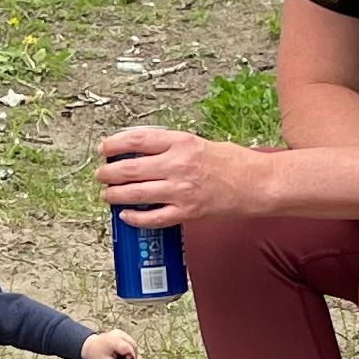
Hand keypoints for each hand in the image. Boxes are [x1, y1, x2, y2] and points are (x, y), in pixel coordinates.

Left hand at [81, 331, 143, 358]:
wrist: (89, 345)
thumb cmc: (96, 355)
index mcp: (114, 341)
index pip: (130, 350)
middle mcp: (119, 334)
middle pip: (134, 346)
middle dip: (131, 357)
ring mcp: (121, 332)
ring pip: (133, 345)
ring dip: (129, 354)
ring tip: (118, 358)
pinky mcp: (121, 333)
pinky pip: (130, 343)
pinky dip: (127, 350)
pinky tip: (118, 353)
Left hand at [100, 125, 266, 228]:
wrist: (258, 183)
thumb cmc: (234, 163)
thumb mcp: (200, 144)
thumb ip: (173, 148)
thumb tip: (143, 154)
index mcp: (181, 142)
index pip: (137, 140)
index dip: (114, 144)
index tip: (104, 148)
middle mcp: (178, 165)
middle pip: (130, 168)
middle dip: (108, 173)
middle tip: (100, 175)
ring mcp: (181, 190)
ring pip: (136, 193)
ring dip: (115, 195)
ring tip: (107, 195)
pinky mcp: (187, 212)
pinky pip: (153, 218)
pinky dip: (135, 218)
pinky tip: (126, 216)